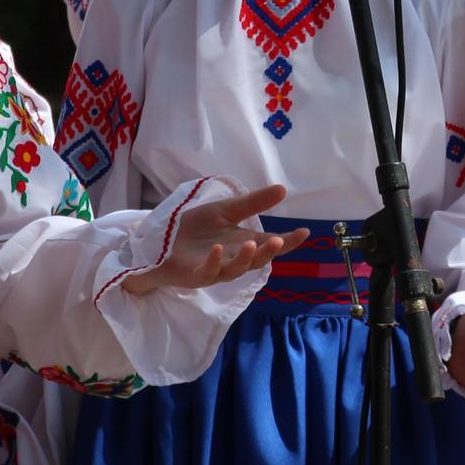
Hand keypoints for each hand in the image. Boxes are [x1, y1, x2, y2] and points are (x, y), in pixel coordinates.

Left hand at [120, 183, 309, 293]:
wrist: (160, 239)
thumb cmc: (196, 228)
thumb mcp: (226, 210)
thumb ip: (253, 203)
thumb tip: (282, 189)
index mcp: (243, 244)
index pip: (270, 245)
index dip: (288, 242)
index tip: (304, 232)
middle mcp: (233, 260)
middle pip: (256, 261)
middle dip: (268, 252)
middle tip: (280, 240)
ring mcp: (215, 270)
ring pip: (235, 270)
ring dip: (245, 258)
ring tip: (252, 243)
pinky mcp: (195, 275)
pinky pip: (207, 272)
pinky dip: (214, 262)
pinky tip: (218, 249)